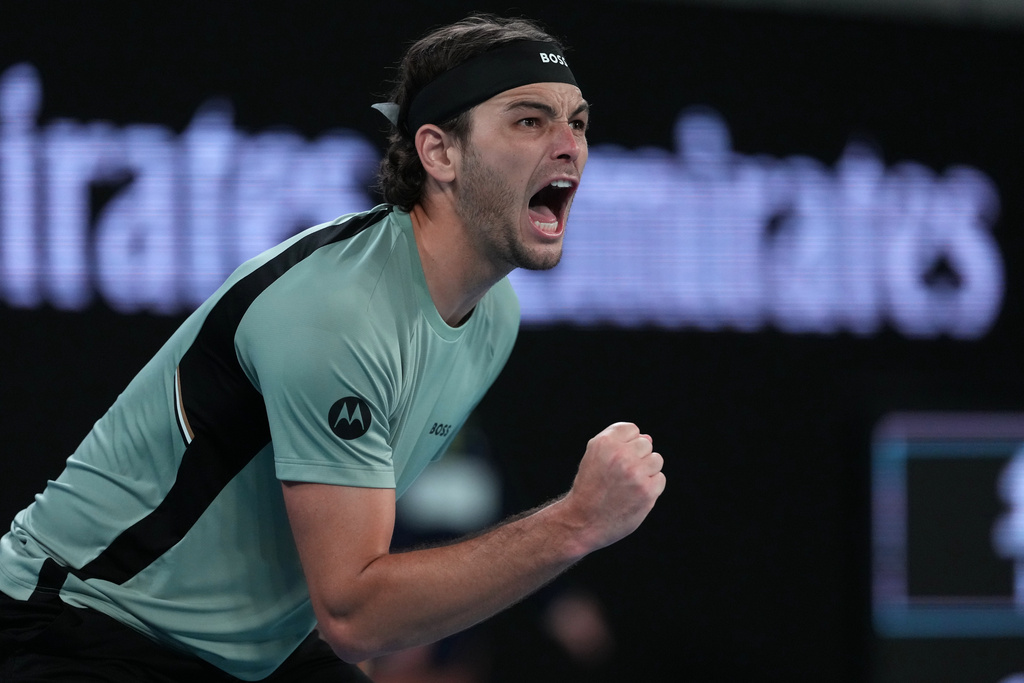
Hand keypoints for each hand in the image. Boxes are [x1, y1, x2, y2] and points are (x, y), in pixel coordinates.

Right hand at [562, 422, 665, 552]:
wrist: (582, 521)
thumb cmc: (590, 487)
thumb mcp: (594, 457)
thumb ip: (618, 443)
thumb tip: (648, 438)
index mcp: (604, 443)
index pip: (632, 429)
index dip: (626, 444)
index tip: (616, 459)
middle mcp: (620, 455)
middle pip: (646, 444)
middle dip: (637, 457)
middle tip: (621, 475)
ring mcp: (635, 473)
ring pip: (656, 460)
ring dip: (647, 471)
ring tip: (629, 484)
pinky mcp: (647, 491)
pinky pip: (660, 479)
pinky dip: (651, 487)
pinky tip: (634, 495)